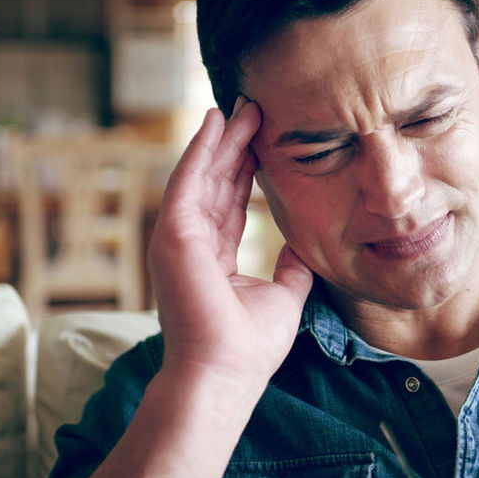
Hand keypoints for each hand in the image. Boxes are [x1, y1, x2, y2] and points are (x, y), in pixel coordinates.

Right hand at [147, 98, 313, 388]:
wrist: (225, 372)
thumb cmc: (250, 346)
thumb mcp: (284, 296)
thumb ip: (292, 267)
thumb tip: (305, 244)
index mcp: (214, 258)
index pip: (231, 204)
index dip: (246, 170)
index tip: (264, 139)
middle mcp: (192, 244)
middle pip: (216, 183)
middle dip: (235, 145)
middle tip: (253, 108)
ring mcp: (178, 239)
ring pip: (202, 175)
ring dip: (220, 139)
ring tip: (239, 105)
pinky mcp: (173, 234)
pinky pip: (188, 181)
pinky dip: (201, 150)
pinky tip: (215, 122)